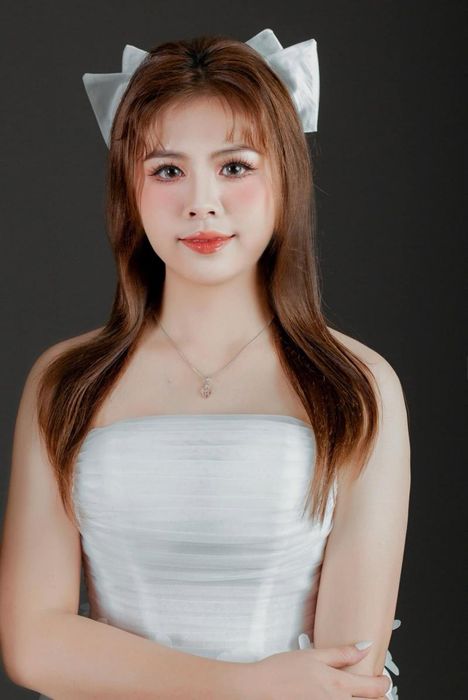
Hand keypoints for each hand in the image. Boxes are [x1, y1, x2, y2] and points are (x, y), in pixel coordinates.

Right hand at [249, 641, 392, 699]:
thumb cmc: (282, 671)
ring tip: (353, 694)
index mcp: (339, 685)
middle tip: (372, 691)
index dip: (384, 683)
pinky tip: (336, 697)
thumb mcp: (313, 655)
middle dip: (377, 699)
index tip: (383, 679)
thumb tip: (365, 647)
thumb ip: (342, 653)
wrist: (259, 689)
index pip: (376, 689)